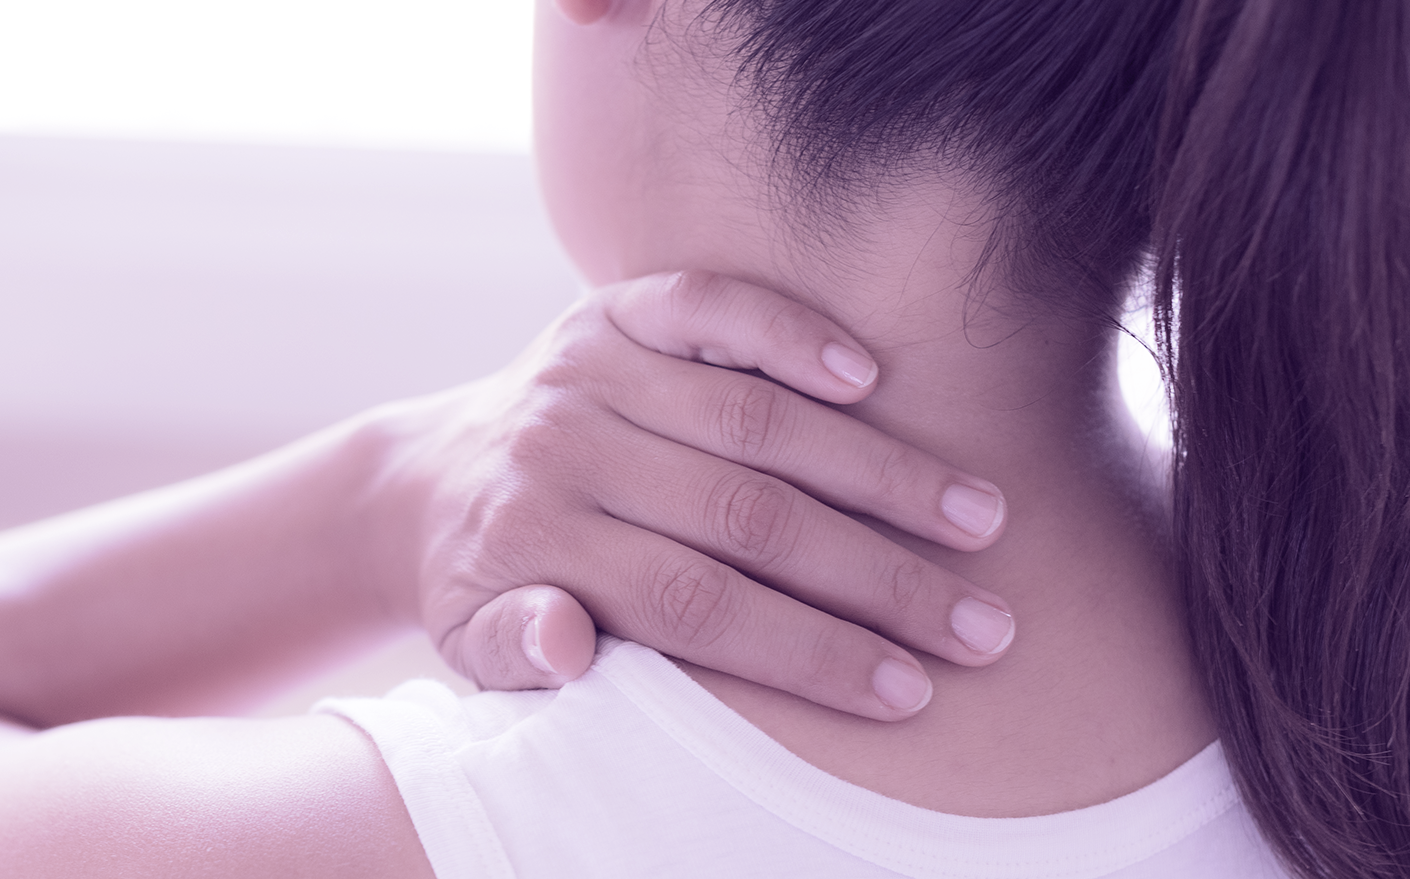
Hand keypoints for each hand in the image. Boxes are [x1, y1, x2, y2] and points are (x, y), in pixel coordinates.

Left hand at [375, 271, 1014, 720]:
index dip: (808, 652)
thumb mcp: (472, 643)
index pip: (695, 605)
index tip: (907, 691)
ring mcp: (589, 366)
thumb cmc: (483, 581)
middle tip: (982, 624)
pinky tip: (871, 378)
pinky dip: (793, 334)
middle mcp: (563, 444)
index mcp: (534, 541)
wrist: (427, 477)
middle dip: (878, 577)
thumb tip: (568, 642)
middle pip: (744, 515)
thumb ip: (514, 653)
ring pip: (753, 417)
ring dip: (877, 469)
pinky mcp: (613, 309)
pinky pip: (712, 304)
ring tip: (979, 519)